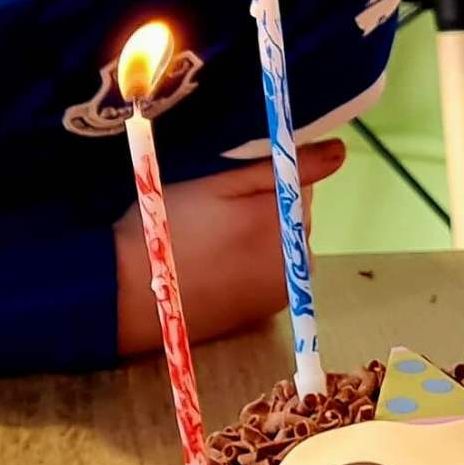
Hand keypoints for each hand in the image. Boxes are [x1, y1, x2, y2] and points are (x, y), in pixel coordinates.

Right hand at [114, 141, 347, 356]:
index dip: (264, 179)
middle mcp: (296, 257)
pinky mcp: (265, 312)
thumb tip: (340, 152)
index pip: (300, 182)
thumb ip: (281, 166)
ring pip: (283, 244)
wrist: (123, 295)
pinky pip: (273, 274)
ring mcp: (283, 289)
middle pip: (294, 215)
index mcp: (286, 219)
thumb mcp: (218, 182)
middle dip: (264, 209)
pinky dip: (254, 267)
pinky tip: (217, 268)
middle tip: (212, 217)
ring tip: (211, 244)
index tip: (229, 189)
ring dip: (260, 239)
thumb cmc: (166, 226)